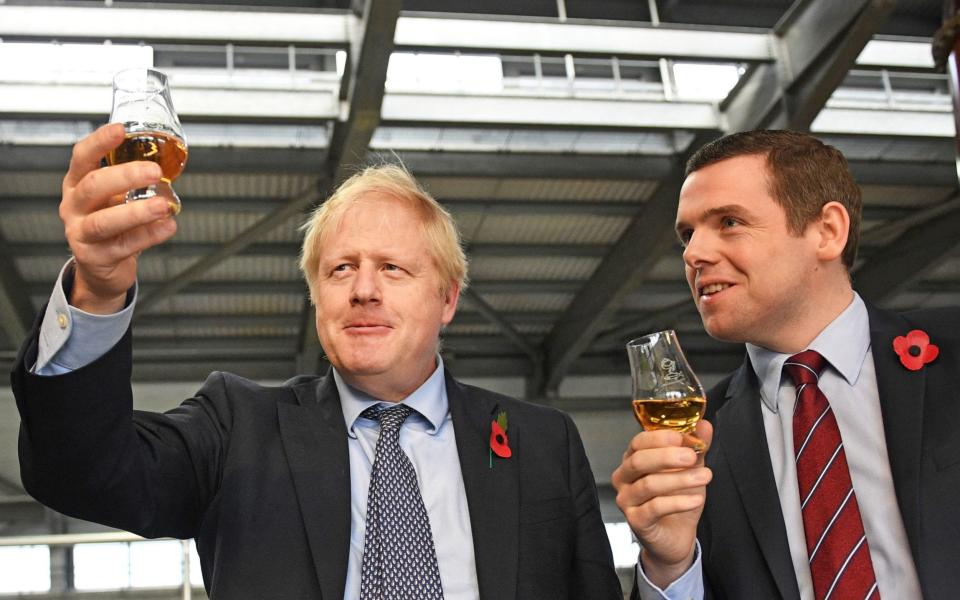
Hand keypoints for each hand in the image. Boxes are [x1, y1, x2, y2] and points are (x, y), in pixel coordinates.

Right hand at [60, 123, 177, 313]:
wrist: (101, 268)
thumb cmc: (111, 225)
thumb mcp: (113, 198)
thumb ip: (131, 182)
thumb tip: (169, 161)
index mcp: (77, 184)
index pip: (82, 157)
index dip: (99, 142)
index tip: (120, 130)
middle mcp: (74, 206)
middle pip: (93, 186)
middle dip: (125, 176)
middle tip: (154, 171)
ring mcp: (80, 233)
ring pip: (104, 221)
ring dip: (136, 212)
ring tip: (162, 206)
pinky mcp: (95, 257)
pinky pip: (123, 245)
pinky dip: (148, 236)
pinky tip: (167, 227)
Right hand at [611, 420, 712, 588]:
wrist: (676, 536)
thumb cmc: (677, 499)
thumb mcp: (690, 470)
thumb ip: (695, 447)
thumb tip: (704, 425)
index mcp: (633, 460)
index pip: (639, 442)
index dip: (660, 438)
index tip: (684, 437)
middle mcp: (624, 478)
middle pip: (639, 461)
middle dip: (667, 456)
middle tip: (692, 456)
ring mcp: (627, 500)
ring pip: (649, 485)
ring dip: (680, 480)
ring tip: (705, 477)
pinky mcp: (636, 520)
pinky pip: (655, 508)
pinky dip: (679, 502)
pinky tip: (696, 499)